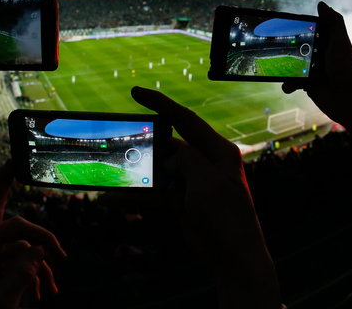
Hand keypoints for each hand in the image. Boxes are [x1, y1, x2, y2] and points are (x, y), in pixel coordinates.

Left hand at [0, 161, 66, 308]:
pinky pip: (12, 265)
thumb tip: (39, 250)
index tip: (13, 159)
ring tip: (51, 292)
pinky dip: (28, 277)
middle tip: (63, 257)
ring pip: (19, 250)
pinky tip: (39, 295)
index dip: (4, 180)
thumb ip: (22, 273)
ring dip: (38, 268)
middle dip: (43, 240)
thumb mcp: (1, 300)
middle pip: (18, 228)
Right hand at [131, 86, 281, 308]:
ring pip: (161, 170)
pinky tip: (120, 195)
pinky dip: (142, 194)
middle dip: (146, 143)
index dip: (160, 103)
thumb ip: (186, 159)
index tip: (136, 92)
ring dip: (140, 171)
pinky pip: (159, 192)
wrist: (235, 258)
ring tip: (116, 170)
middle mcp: (207, 163)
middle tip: (121, 139)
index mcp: (218, 151)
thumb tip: (169, 158)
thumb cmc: (227, 217)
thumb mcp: (206, 181)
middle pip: (170, 144)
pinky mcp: (186, 203)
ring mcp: (195, 184)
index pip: (186, 119)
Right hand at [282, 2, 351, 142]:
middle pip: (297, 45)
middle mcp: (319, 54)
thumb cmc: (347, 70)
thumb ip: (334, 23)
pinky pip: (291, 81)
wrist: (348, 102)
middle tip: (272, 44)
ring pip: (291, 63)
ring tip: (278, 67)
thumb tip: (321, 4)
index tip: (282, 23)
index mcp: (328, 42)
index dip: (298, 25)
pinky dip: (287, 83)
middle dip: (286, 46)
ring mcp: (312, 70)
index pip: (310, 29)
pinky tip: (289, 85)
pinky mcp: (307, 85)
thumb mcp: (341, 43)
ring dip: (284, 66)